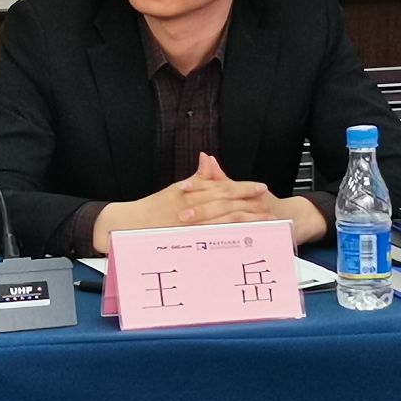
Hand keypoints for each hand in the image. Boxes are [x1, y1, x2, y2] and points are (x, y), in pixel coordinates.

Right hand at [92, 153, 268, 252]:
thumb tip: (207, 159)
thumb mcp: (176, 188)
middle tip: (270, 206)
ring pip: (224, 222)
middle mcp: (193, 206)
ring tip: (264, 224)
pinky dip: (229, 240)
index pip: (223, 187)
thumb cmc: (153, 207)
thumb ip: (196, 177)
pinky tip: (243, 242)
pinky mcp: (187, 240)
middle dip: (251, 205)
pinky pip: (212, 240)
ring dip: (246, 223)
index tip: (260, 188)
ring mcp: (191, 225)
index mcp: (192, 192)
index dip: (244, 188)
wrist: (130, 223)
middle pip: (228, 204)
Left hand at [181, 154, 326, 243]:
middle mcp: (253, 201)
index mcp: (244, 190)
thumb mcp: (242, 190)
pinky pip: (246, 236)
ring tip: (193, 229)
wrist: (297, 218)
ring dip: (213, 224)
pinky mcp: (266, 233)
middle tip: (182, 214)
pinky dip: (231, 239)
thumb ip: (221, 178)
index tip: (182, 188)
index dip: (201, 186)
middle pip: (225, 202)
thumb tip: (205, 158)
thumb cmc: (265, 205)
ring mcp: (260, 217)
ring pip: (234, 219)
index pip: (220, 186)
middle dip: (202, 208)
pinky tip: (215, 243)